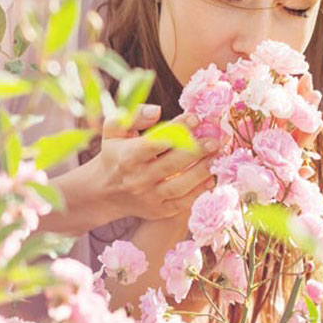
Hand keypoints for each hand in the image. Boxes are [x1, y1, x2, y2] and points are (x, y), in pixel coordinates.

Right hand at [90, 103, 219, 221]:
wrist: (106, 192)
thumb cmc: (116, 153)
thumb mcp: (115, 130)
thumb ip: (134, 116)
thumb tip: (156, 111)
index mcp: (127, 157)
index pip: (153, 143)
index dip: (175, 130)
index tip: (195, 118)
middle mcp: (137, 179)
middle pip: (169, 165)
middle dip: (194, 151)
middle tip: (214, 139)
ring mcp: (149, 198)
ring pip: (179, 187)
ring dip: (200, 171)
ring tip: (216, 155)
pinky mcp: (159, 211)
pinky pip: (182, 203)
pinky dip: (199, 191)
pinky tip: (212, 177)